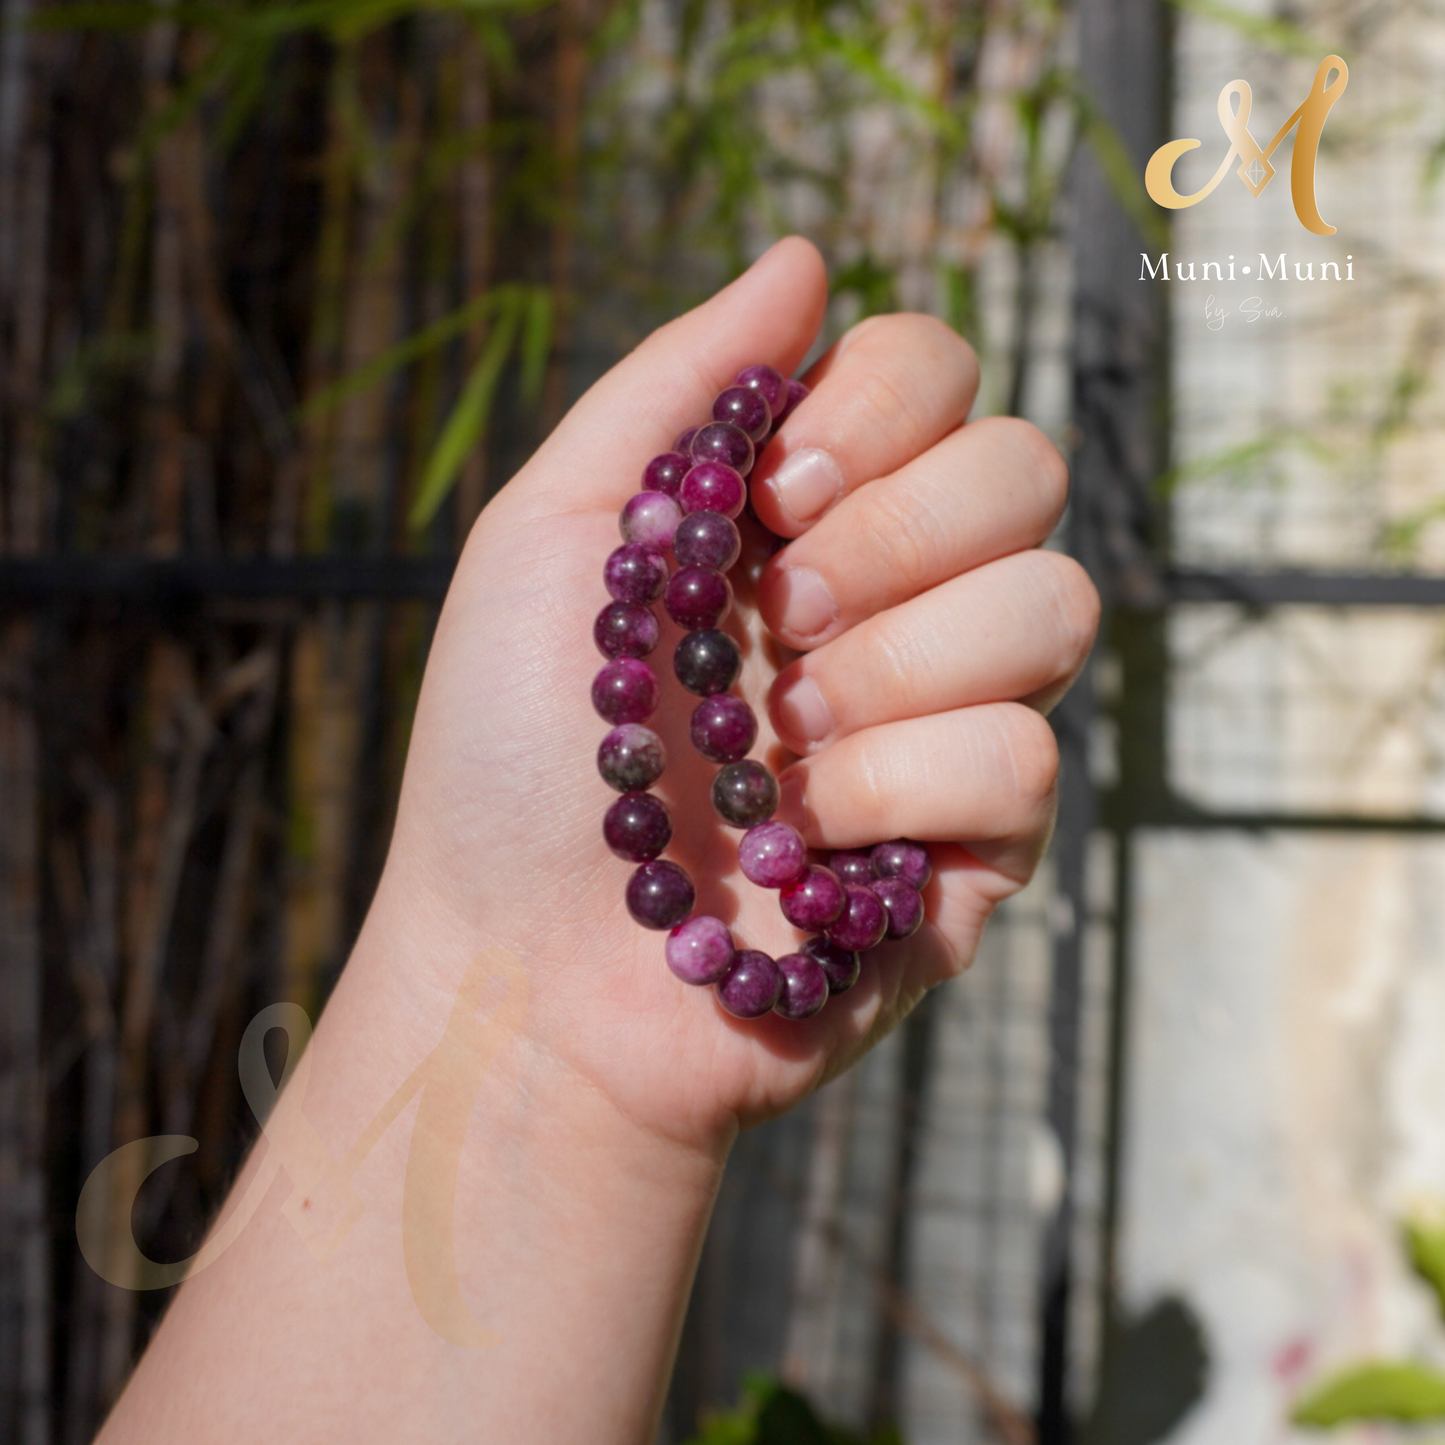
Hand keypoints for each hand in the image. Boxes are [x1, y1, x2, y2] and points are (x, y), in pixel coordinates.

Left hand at [376, 236, 1097, 1153]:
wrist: (522, 967)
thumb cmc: (509, 755)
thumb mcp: (553, 534)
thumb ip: (678, 385)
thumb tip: (806, 256)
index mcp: (804, 513)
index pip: (940, 372)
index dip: (881, 410)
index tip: (771, 496)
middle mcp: (894, 597)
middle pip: (1024, 469)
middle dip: (888, 540)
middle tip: (772, 623)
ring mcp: (948, 716)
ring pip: (1055, 605)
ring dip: (888, 674)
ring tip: (777, 750)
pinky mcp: (982, 842)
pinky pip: (1022, 762)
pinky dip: (897, 793)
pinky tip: (809, 842)